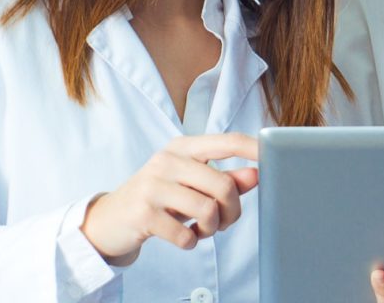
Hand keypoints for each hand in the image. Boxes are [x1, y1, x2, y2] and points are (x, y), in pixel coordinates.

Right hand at [80, 133, 258, 265]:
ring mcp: (152, 186)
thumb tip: (257, 174)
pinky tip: (182, 236)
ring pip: (207, 210)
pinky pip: (185, 234)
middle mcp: (167, 160)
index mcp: (183, 147)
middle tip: (224, 222)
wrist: (108, 221)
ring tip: (201, 229)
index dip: (254, 148)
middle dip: (232, 210)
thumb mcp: (191, 184)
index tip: (275, 156)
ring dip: (211, 228)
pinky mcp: (142, 214)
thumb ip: (225, 179)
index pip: (227, 142)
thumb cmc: (158, 198)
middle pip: (223, 185)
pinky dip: (190, 241)